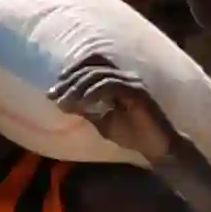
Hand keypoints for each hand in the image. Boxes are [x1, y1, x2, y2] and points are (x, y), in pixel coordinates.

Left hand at [47, 52, 179, 165]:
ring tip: (63, 103)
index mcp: (118, 80)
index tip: (54, 89)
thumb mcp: (102, 121)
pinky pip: (111, 86)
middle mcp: (126, 77)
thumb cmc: (132, 135)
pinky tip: (81, 105)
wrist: (157, 148)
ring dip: (77, 88)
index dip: (71, 71)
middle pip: (92, 67)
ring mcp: (133, 83)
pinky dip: (92, 94)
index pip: (92, 63)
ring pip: (99, 75)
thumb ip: (86, 110)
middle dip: (69, 81)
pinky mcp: (138, 93)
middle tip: (53, 95)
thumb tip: (63, 103)